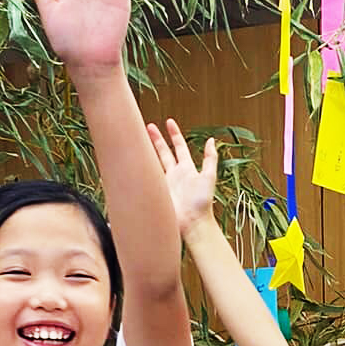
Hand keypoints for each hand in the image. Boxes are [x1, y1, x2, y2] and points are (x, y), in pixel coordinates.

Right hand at [147, 119, 216, 235]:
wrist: (192, 223)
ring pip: (153, 162)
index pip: (178, 147)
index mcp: (186, 169)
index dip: (174, 134)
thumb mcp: (209, 177)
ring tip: (137, 139)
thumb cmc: (202, 202)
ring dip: (146, 150)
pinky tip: (132, 160)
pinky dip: (140, 169)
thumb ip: (210, 158)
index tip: (168, 122)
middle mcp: (174, 174)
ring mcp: (163, 183)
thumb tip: (212, 140)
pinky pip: (147, 177)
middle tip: (147, 126)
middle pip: (163, 152)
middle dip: (156, 139)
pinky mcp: (155, 191)